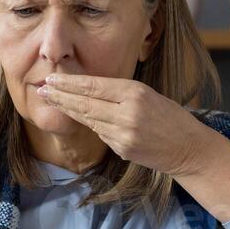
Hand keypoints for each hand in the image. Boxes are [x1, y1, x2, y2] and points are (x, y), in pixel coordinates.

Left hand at [37, 72, 211, 178]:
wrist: (188, 148)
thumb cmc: (170, 118)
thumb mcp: (148, 95)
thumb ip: (120, 93)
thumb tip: (88, 90)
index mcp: (135, 92)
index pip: (94, 86)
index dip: (70, 83)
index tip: (52, 79)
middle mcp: (127, 112)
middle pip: (85, 103)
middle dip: (60, 96)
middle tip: (41, 89)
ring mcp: (123, 133)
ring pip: (88, 119)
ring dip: (68, 110)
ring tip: (50, 100)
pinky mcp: (122, 149)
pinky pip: (100, 133)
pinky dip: (90, 124)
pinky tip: (77, 116)